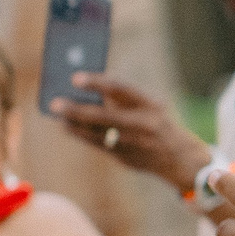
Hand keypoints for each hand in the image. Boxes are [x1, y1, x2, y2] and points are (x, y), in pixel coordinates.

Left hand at [51, 73, 211, 191]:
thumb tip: (89, 90)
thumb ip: (123, 100)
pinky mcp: (123, 157)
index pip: (121, 90)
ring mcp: (132, 143)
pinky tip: (67, 127)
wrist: (179, 158)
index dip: (97, 83)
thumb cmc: (158, 123)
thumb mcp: (150, 106)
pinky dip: (80, 135)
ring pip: (95, 133)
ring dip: (73, 124)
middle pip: (102, 116)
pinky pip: (97, 144)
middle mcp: (142, 124)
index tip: (75, 77)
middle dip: (76, 110)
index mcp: (151, 106)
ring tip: (57, 115)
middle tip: (55, 103)